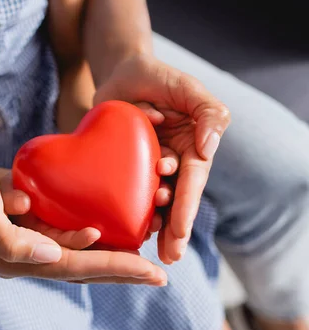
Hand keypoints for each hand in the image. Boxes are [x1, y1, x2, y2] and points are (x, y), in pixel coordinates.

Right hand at [0, 159, 167, 284]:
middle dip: (121, 272)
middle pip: (82, 270)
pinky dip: (94, 237)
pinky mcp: (34, 224)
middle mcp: (28, 255)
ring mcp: (32, 241)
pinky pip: (70, 235)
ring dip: (112, 258)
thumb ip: (11, 239)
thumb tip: (53, 256)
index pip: (72, 268)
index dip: (111, 268)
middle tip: (159, 275)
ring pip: (80, 256)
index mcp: (16, 259)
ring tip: (147, 261)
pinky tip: (115, 233)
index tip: (147, 269)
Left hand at [93, 53, 230, 263]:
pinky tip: (118, 226)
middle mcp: (170, 163)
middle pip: (173, 201)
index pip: (191, 185)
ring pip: (148, 200)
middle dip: (172, 229)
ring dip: (149, 222)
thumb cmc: (161, 78)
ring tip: (144, 240)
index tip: (179, 237)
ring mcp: (144, 166)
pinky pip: (121, 189)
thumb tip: (209, 150)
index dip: (186, 211)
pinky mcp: (119, 164)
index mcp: (191, 151)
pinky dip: (122, 207)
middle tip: (168, 257)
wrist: (123, 71)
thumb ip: (210, 115)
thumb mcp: (191, 90)